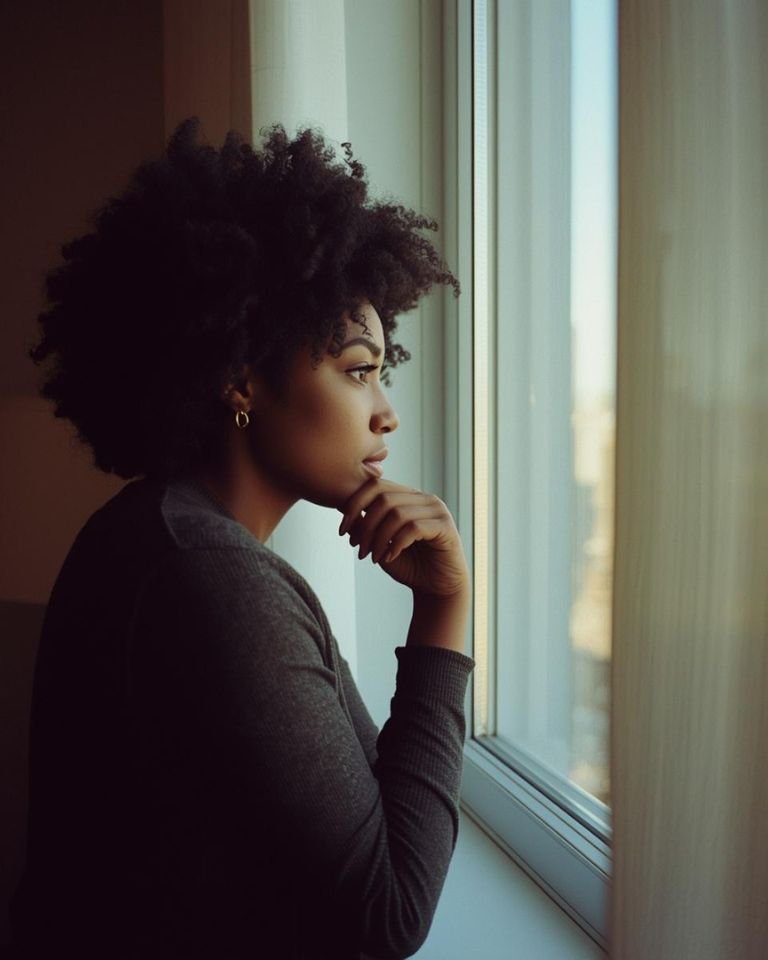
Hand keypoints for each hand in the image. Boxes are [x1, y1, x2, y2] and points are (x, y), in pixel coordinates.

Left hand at [338, 478, 469, 597]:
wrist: (436, 589)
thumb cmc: (408, 565)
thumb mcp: (379, 544)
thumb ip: (365, 525)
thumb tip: (341, 506)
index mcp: (407, 496)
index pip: (376, 485)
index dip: (354, 505)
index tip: (342, 530)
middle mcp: (423, 498)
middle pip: (384, 498)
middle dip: (365, 526)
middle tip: (359, 550)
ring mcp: (437, 510)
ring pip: (397, 514)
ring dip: (379, 539)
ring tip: (374, 558)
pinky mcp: (446, 527)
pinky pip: (414, 528)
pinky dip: (396, 544)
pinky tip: (390, 558)